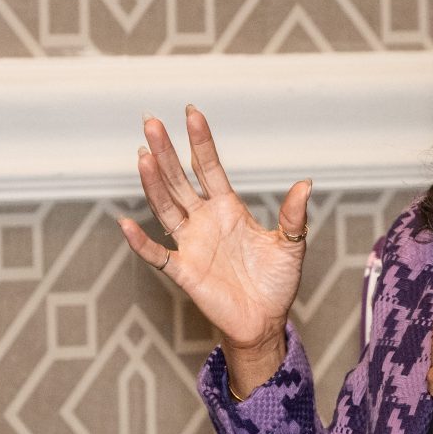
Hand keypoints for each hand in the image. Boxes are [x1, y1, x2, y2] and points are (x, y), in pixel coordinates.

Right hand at [116, 105, 310, 394]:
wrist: (265, 320)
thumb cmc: (276, 281)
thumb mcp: (291, 245)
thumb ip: (294, 216)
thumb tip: (306, 183)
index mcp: (228, 209)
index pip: (209, 168)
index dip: (200, 142)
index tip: (191, 113)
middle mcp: (204, 220)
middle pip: (179, 180)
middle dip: (166, 152)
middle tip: (151, 122)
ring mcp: (190, 244)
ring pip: (165, 207)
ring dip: (153, 183)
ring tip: (143, 155)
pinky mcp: (184, 271)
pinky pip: (157, 255)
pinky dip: (140, 242)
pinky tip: (126, 224)